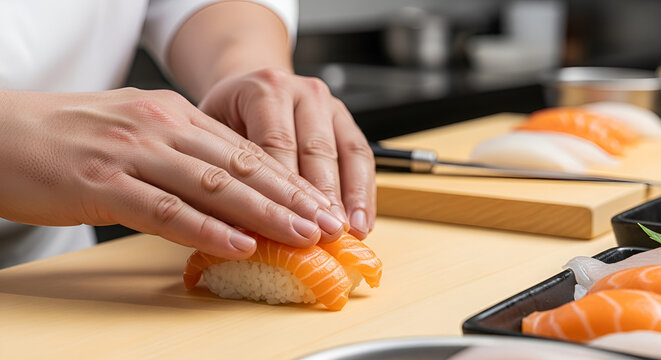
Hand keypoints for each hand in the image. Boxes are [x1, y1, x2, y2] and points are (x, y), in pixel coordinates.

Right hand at [0, 88, 346, 258]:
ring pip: (215, 185)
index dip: (289, 179)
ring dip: (265, 213)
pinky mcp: (105, 182)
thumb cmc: (66, 135)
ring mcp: (134, 153)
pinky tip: (239, 243)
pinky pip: (166, 209)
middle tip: (328, 222)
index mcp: (173, 114)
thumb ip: (181, 153)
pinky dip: (208, 228)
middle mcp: (162, 127)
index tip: (321, 202)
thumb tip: (227, 188)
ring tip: (302, 235)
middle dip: (292, 197)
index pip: (245, 149)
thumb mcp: (135, 131)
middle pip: (242, 166)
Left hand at [198, 69, 375, 238]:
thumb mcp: (211, 136)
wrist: (252, 88)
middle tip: (326, 236)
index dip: (284, 190)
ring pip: (346, 153)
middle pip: (316, 150)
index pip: (276, 144)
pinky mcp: (347, 120)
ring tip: (351, 233)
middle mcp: (302, 91)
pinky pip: (362, 156)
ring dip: (351, 197)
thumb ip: (222, 173)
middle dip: (323, 198)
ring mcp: (329, 104)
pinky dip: (365, 192)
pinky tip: (362, 222)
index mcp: (264, 89)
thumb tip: (230, 228)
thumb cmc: (227, 119)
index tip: (288, 227)